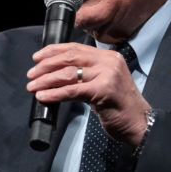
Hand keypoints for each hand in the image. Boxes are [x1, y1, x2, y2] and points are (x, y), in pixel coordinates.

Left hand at [27, 42, 151, 145]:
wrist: (139, 124)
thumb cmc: (119, 107)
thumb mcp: (104, 83)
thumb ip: (86, 74)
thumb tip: (57, 73)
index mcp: (108, 57)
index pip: (75, 48)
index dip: (53, 51)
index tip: (37, 58)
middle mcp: (109, 62)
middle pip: (70, 58)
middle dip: (46, 65)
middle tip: (32, 74)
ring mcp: (107, 75)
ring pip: (68, 73)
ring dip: (46, 80)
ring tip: (33, 86)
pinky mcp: (103, 91)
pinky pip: (72, 90)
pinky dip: (54, 93)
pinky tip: (44, 96)